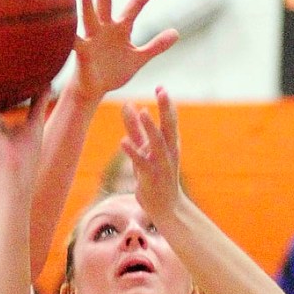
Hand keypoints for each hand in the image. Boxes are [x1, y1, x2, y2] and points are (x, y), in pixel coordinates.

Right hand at [72, 0, 177, 101]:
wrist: (94, 89)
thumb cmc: (113, 72)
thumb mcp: (138, 58)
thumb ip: (156, 46)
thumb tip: (176, 32)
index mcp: (121, 29)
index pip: (135, 5)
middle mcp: (105, 29)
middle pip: (106, 4)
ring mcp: (92, 39)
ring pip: (89, 19)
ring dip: (87, 5)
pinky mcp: (83, 53)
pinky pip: (75, 43)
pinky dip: (71, 36)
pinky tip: (67, 29)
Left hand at [121, 86, 182, 223]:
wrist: (166, 207)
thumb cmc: (154, 175)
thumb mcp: (144, 149)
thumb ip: (135, 128)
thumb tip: (128, 105)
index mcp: (170, 144)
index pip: (170, 120)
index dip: (167, 104)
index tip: (161, 87)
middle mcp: (169, 152)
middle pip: (169, 127)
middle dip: (166, 109)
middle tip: (162, 91)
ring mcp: (161, 165)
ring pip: (158, 144)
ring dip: (151, 128)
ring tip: (143, 112)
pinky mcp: (151, 177)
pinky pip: (141, 163)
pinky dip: (133, 152)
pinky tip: (123, 142)